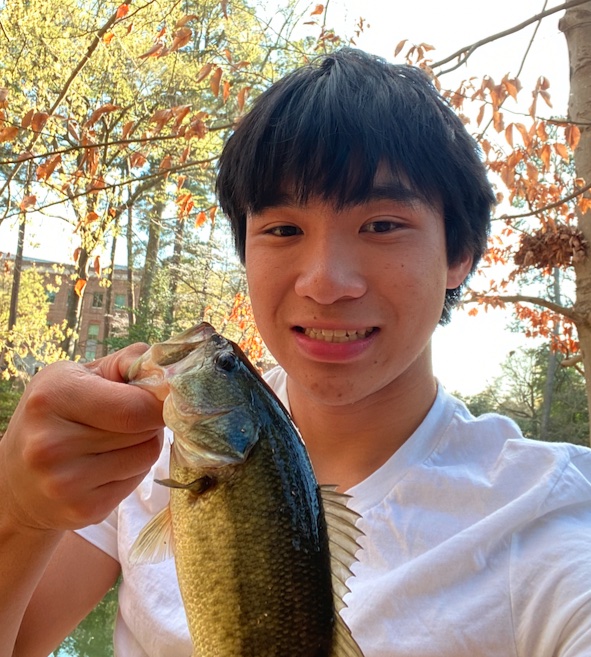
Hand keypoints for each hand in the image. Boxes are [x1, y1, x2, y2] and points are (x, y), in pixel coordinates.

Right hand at [0, 344, 163, 533]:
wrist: (17, 480)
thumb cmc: (57, 415)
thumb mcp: (77, 375)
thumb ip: (123, 363)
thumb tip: (165, 366)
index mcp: (52, 396)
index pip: (136, 407)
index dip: (158, 400)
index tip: (157, 396)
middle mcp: (52, 443)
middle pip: (145, 430)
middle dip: (149, 420)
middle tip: (130, 417)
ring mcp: (66, 483)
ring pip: (147, 456)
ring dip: (143, 445)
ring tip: (115, 440)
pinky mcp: (83, 510)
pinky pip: (137, 481)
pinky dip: (133, 470)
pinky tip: (107, 465)